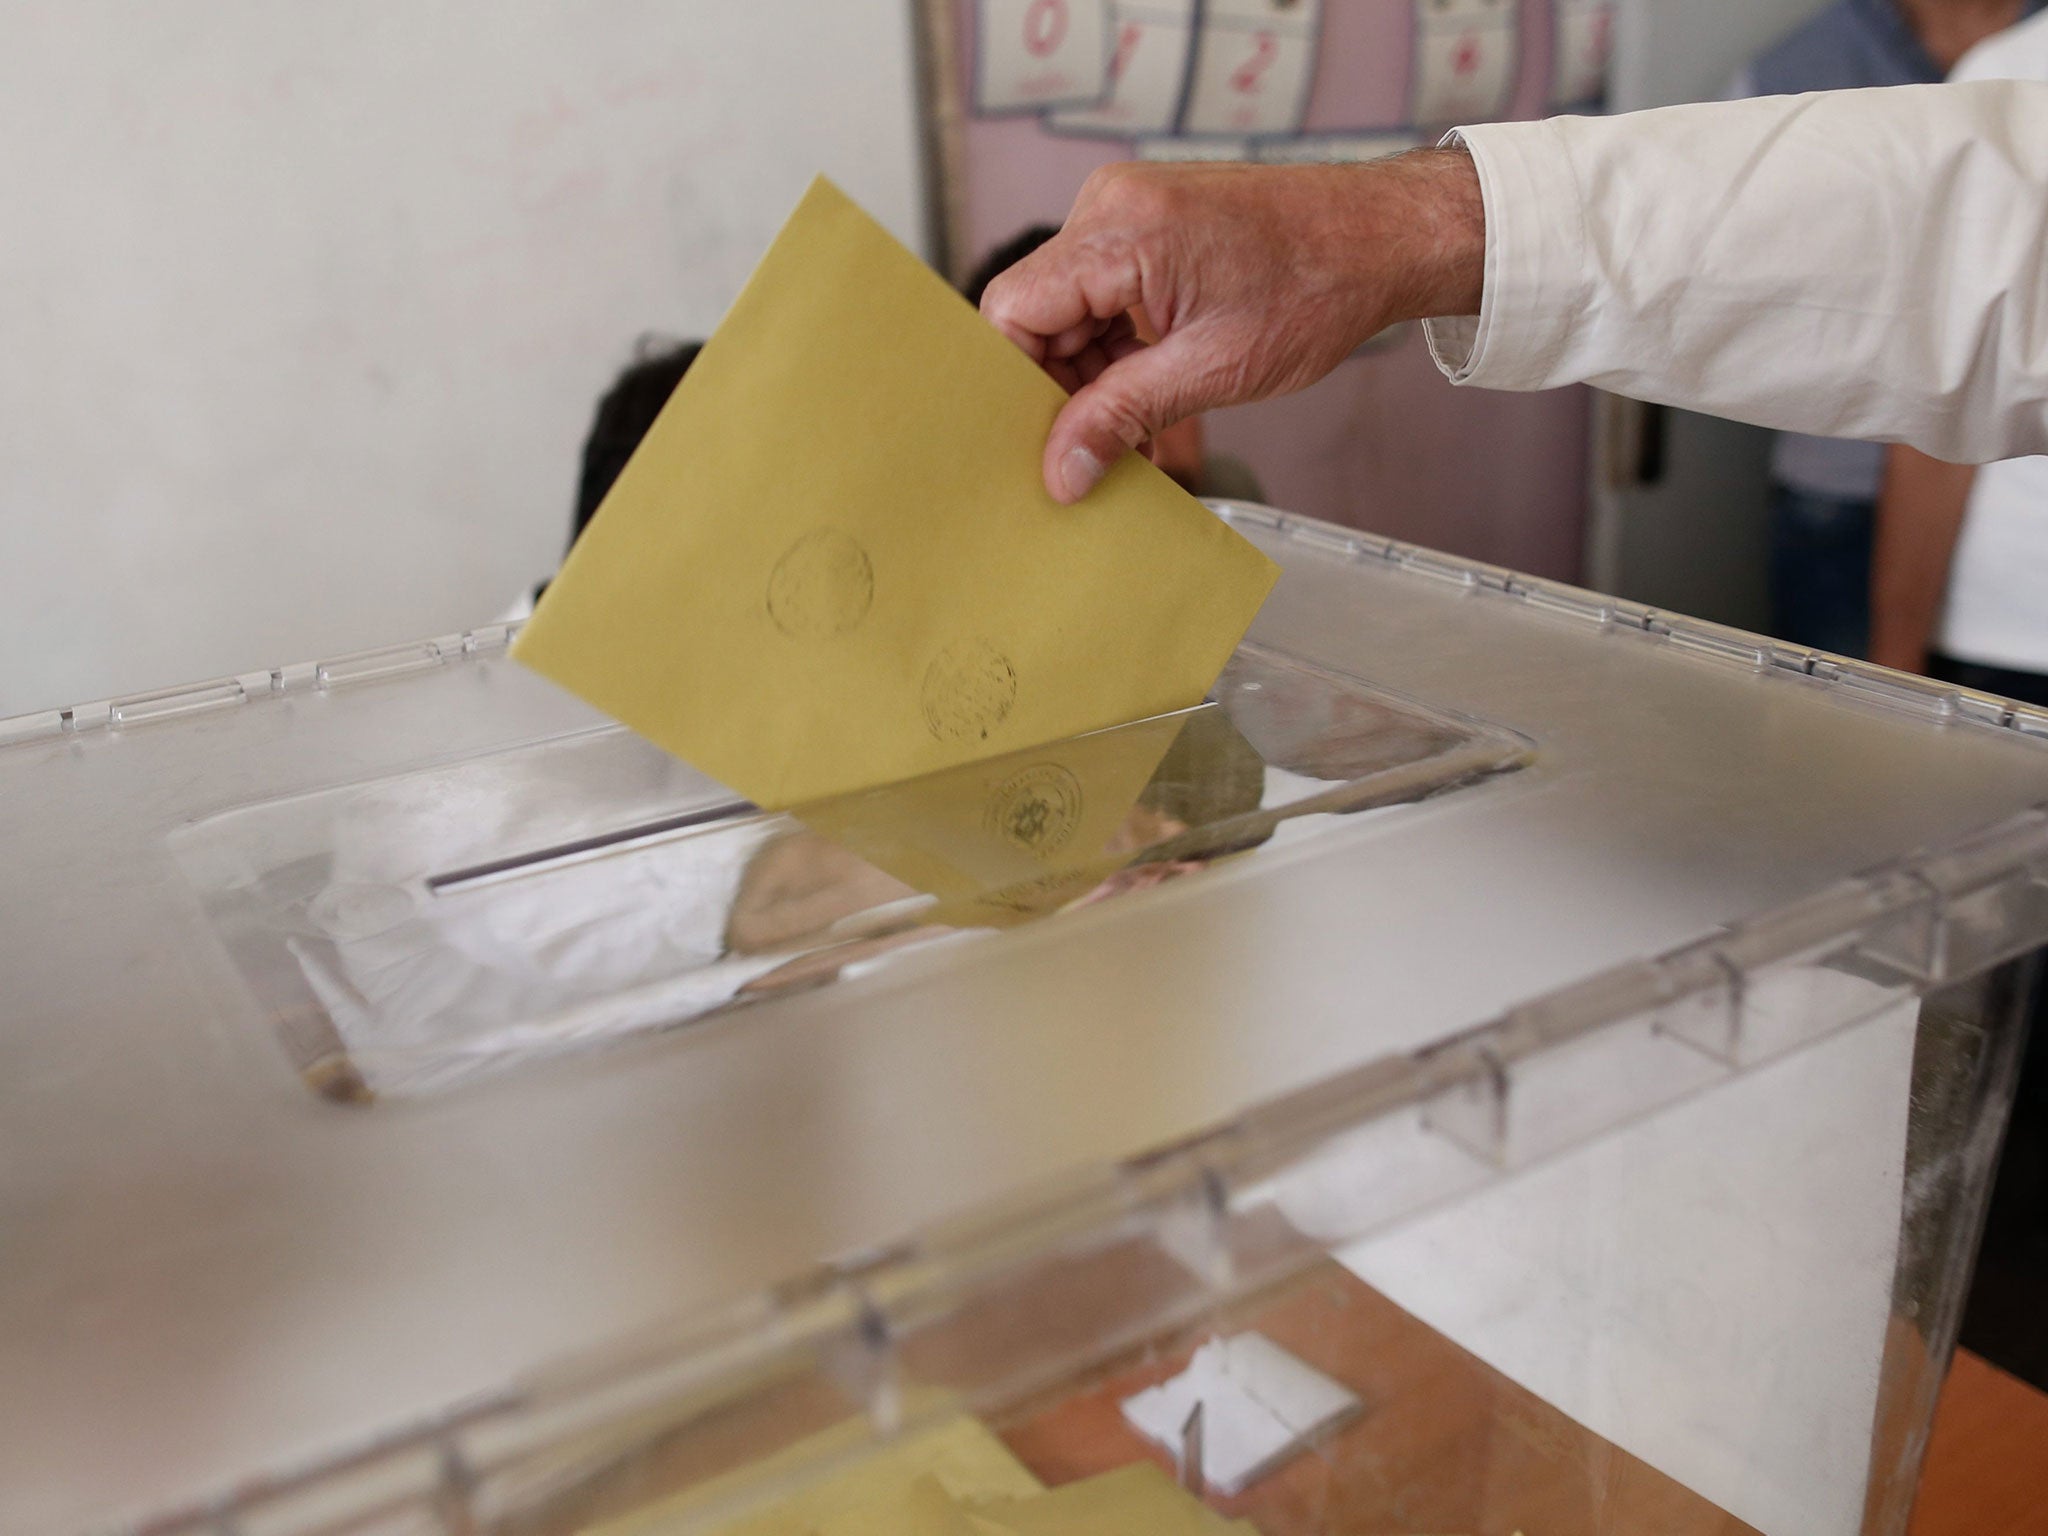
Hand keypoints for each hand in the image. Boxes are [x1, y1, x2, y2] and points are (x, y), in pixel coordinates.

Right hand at [980, 151, 1485, 502]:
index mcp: (1118, 231)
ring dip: (1092, 374)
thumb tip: (1061, 472)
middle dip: (1061, 387)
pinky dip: (1115, 346)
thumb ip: (1122, 418)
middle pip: (1038, 313)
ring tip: (1131, 426)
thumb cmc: (1316, 289)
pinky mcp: (1147, 225)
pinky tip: (1145, 389)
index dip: (1017, 384)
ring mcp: (1127, 211)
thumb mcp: (1211, 370)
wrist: (1380, 237)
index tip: (1037, 442)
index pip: (1012, 311)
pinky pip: (1101, 293)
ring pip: (1068, 310)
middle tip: (1090, 450)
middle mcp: (1110, 207)